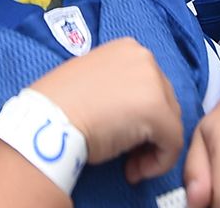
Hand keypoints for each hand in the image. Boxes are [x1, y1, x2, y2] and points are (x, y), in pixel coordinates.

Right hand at [30, 38, 184, 182]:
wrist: (48, 120)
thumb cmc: (60, 104)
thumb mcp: (93, 80)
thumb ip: (118, 86)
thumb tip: (132, 113)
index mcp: (127, 48)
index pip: (150, 86)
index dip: (140, 116)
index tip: (124, 135)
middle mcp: (145, 58)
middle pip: (164, 103)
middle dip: (150, 133)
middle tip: (129, 156)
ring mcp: (154, 83)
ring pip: (170, 124)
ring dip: (153, 149)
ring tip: (129, 165)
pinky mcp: (158, 112)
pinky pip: (172, 144)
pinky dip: (158, 162)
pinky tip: (134, 170)